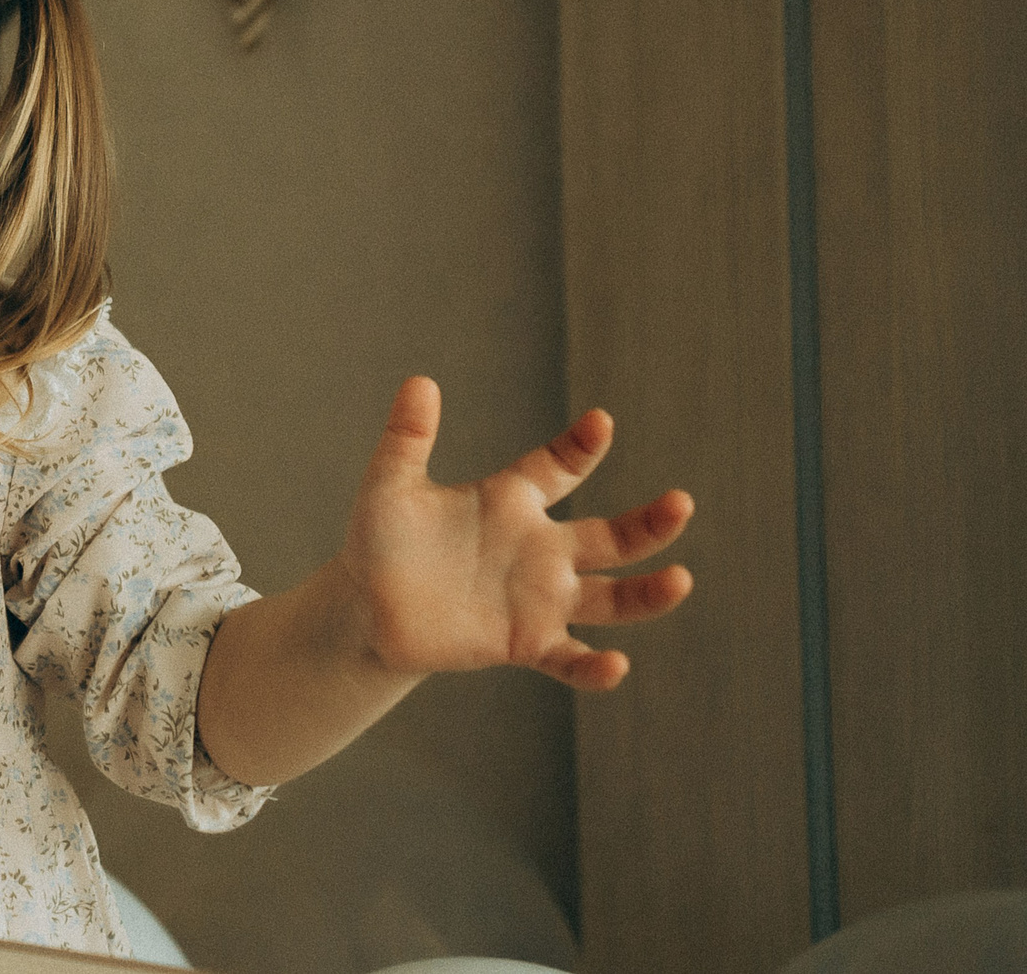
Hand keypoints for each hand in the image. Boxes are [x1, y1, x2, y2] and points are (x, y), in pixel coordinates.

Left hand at [341, 376, 693, 690]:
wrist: (367, 607)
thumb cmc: (381, 540)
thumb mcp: (390, 486)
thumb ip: (407, 438)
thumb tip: (420, 381)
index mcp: (511, 500)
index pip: (559, 467)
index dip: (580, 446)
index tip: (600, 422)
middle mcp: (538, 549)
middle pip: (611, 537)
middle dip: (650, 524)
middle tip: (681, 503)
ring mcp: (538, 599)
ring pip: (610, 599)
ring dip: (647, 594)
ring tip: (682, 579)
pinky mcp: (524, 643)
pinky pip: (569, 659)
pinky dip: (594, 668)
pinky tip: (615, 666)